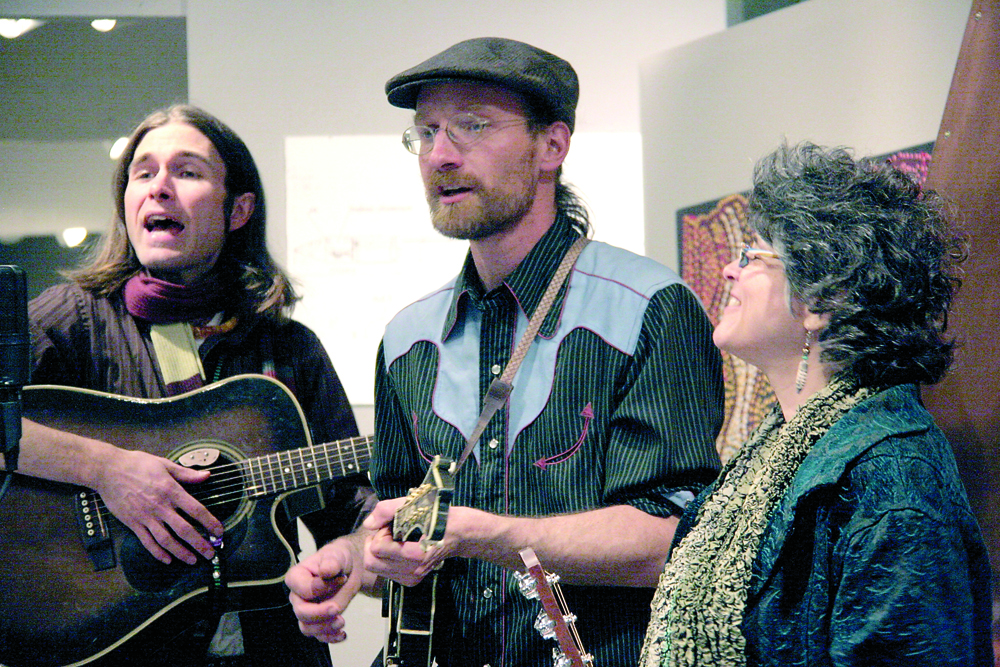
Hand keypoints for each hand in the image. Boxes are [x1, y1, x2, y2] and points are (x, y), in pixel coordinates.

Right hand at [93, 449, 222, 564]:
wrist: (108, 470)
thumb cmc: (137, 464)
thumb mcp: (165, 464)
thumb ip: (186, 474)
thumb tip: (207, 476)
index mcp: (171, 490)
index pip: (196, 509)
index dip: (209, 522)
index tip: (219, 531)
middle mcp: (160, 506)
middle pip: (184, 529)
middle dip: (199, 543)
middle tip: (210, 554)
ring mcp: (145, 516)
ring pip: (166, 540)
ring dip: (181, 552)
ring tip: (192, 560)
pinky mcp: (133, 523)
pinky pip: (147, 541)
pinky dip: (157, 553)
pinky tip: (167, 559)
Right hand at [286, 538, 362, 642]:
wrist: (348, 568)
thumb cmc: (338, 558)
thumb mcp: (337, 555)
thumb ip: (331, 562)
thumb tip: (325, 571)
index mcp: (296, 577)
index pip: (305, 590)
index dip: (323, 588)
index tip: (342, 579)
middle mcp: (297, 596)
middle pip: (301, 613)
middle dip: (320, 614)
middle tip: (337, 609)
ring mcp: (306, 610)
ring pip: (308, 628)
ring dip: (325, 628)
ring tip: (342, 622)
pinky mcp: (317, 621)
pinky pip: (318, 635)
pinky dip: (330, 638)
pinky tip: (342, 634)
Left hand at [362, 498, 447, 585]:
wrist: (462, 532)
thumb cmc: (440, 515)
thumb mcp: (415, 504)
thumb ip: (387, 510)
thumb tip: (368, 524)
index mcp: (415, 554)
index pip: (376, 547)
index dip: (381, 532)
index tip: (395, 524)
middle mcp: (413, 571)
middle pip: (371, 562)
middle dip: (376, 543)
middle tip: (391, 531)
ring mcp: (413, 578)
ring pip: (376, 568)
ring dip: (381, 552)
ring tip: (397, 539)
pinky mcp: (413, 580)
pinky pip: (386, 572)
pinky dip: (386, 559)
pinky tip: (399, 548)